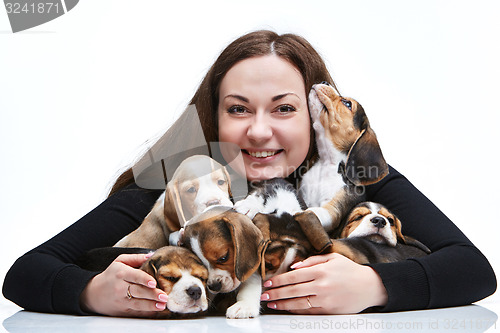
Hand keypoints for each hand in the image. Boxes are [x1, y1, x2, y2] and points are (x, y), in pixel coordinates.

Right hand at [80, 253, 168, 316]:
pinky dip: (146, 312)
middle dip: (152, 294)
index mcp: (121, 273)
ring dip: (151, 305)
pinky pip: (136, 312)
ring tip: (162, 305)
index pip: (134, 276)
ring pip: (137, 304)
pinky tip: (155, 311)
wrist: (93, 293)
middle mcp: (120, 288)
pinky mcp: (122, 310)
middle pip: (138, 291)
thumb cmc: (110, 275)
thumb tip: (152, 255)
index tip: (154, 283)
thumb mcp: (120, 261)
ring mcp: (121, 301)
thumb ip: (136, 258)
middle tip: (164, 296)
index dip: (144, 280)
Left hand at [260, 253, 387, 313]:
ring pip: (298, 303)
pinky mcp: (329, 311)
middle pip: (292, 291)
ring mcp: (325, 300)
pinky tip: (286, 308)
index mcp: (321, 271)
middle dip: (275, 293)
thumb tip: (294, 267)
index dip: (279, 280)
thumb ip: (312, 261)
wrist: (370, 286)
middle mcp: (321, 286)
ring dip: (282, 304)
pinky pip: (308, 311)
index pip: (293, 276)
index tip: (268, 283)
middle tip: (264, 295)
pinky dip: (295, 310)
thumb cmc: (350, 270)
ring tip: (271, 304)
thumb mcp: (333, 258)